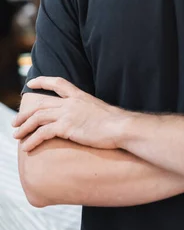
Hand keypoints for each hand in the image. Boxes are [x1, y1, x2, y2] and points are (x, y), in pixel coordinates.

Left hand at [13, 77, 127, 151]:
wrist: (121, 127)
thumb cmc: (115, 123)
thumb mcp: (100, 111)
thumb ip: (89, 112)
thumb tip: (87, 119)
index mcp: (80, 96)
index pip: (58, 83)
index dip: (42, 81)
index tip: (31, 83)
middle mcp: (71, 102)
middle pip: (41, 104)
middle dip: (25, 113)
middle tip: (16, 122)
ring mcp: (68, 114)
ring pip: (38, 117)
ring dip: (24, 127)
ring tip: (16, 136)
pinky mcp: (67, 127)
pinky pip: (43, 133)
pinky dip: (32, 140)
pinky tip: (27, 148)